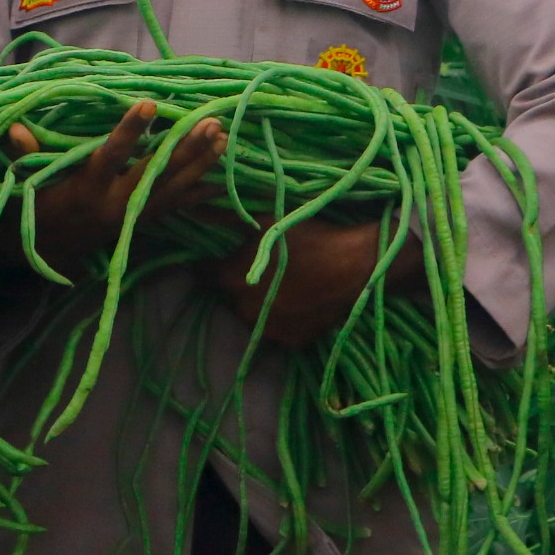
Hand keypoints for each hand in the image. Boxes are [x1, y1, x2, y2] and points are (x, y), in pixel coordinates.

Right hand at [2, 101, 225, 275]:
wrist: (47, 251)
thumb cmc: (36, 205)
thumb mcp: (26, 181)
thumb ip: (24, 153)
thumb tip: (15, 127)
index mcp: (87, 190)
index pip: (110, 155)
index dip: (129, 131)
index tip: (148, 104)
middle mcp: (115, 205)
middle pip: (156, 174)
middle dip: (184, 149)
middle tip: (210, 122)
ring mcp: (133, 216)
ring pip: (173, 189)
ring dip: (200, 164)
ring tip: (223, 138)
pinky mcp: (144, 222)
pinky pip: (177, 206)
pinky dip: (201, 192)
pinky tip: (225, 179)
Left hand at [201, 215, 422, 349]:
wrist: (356, 265)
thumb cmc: (309, 236)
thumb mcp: (267, 222)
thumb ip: (228, 220)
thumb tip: (198, 213)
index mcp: (231, 279)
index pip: (205, 274)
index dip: (211, 264)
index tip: (221, 255)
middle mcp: (243, 309)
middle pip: (229, 295)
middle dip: (237, 282)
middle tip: (260, 266)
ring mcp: (268, 329)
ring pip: (252, 314)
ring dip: (258, 301)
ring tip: (281, 283)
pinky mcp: (290, 341)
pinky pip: (276, 328)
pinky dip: (281, 316)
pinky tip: (297, 299)